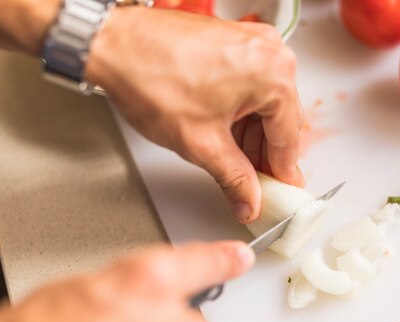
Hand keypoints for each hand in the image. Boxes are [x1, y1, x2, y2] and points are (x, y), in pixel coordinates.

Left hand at [86, 8, 304, 223]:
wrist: (111, 45)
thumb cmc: (149, 75)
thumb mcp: (201, 144)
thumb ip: (234, 179)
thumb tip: (249, 200)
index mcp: (273, 73)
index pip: (288, 138)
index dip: (283, 173)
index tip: (282, 191)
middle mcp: (270, 52)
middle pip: (279, 119)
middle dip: (265, 155)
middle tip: (257, 186)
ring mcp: (251, 43)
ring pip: (264, 104)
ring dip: (253, 137)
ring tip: (237, 165)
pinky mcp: (234, 42)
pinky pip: (250, 86)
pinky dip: (241, 114)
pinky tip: (228, 136)